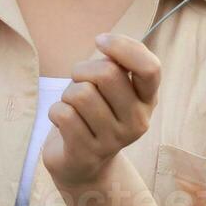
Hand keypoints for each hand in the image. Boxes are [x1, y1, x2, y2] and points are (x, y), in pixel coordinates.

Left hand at [42, 33, 159, 190]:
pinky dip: (56, 111)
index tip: (100, 41)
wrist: (83, 164)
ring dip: (67, 94)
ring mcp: (114, 141)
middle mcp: (138, 122)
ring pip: (81, 94)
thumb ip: (116, 63)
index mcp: (148, 99)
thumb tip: (107, 45)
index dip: (123, 46)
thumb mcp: (112, 86)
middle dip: (82, 69)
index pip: (150, 67)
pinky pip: (63, 114)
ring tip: (72, 106)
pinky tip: (63, 122)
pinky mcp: (87, 154)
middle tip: (78, 81)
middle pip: (107, 74)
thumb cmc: (96, 111)